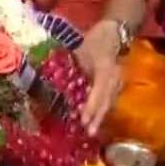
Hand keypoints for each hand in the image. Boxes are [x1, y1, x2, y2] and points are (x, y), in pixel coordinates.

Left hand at [75, 20, 122, 135]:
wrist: (114, 33)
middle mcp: (114, 78)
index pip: (99, 91)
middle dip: (97, 117)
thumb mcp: (79, 49)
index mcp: (105, 69)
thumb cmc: (94, 40)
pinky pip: (110, 99)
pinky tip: (94, 118)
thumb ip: (67, 64)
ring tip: (90, 129)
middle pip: (106, 101)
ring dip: (100, 116)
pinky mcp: (117, 85)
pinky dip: (102, 109)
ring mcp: (118, 82)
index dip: (91, 106)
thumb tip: (46, 74)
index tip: (84, 119)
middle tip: (88, 132)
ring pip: (109, 102)